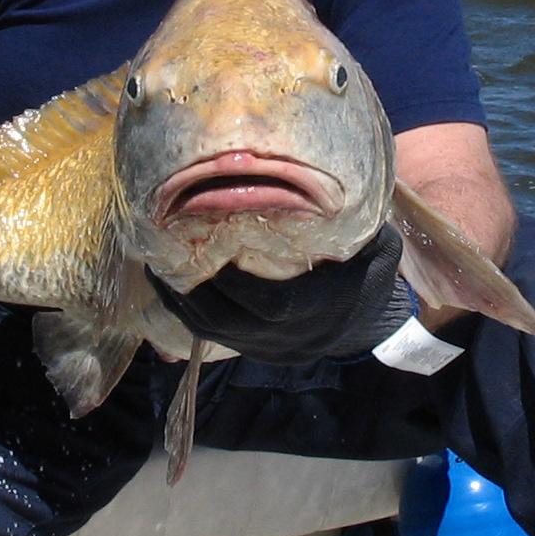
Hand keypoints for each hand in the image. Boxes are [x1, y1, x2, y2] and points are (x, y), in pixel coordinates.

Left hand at [149, 223, 414, 363]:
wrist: (372, 322)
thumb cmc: (370, 272)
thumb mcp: (377, 244)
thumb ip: (355, 222)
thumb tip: (328, 184)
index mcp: (321, 309)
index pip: (274, 304)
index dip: (239, 280)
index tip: (212, 243)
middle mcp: (289, 337)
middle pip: (229, 320)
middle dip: (193, 287)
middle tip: (167, 248)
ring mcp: (268, 348)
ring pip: (213, 332)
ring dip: (181, 299)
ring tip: (158, 262)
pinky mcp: (253, 351)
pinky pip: (210, 337)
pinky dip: (185, 311)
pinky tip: (169, 283)